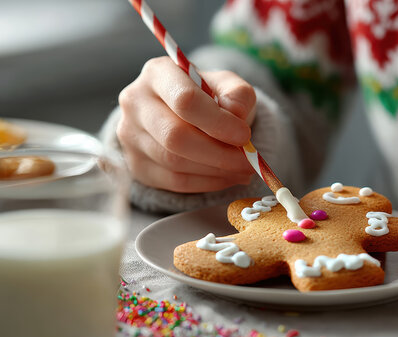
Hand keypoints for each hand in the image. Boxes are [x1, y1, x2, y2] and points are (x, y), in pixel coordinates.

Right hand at [117, 56, 256, 192]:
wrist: (185, 116)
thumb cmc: (209, 97)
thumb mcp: (229, 86)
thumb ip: (238, 95)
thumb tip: (235, 114)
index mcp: (158, 73)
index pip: (185, 100)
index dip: (218, 122)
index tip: (245, 136)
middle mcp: (136, 102)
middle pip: (175, 136)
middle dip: (219, 154)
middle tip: (248, 162)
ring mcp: (130, 135)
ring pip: (174, 162)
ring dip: (216, 171)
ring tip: (242, 169)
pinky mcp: (135, 164)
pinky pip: (173, 182)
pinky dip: (207, 183)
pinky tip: (227, 177)